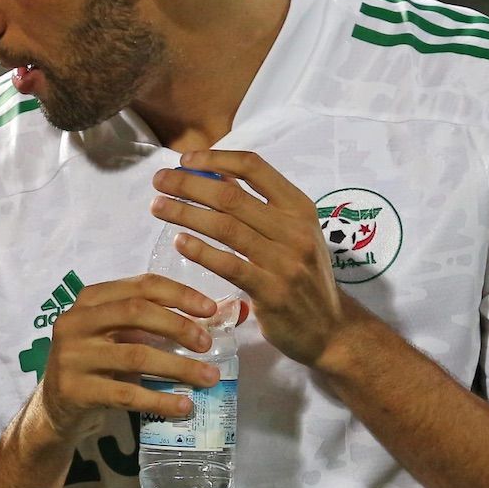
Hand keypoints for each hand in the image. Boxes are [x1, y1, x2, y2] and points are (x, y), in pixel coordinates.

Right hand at [33, 275, 223, 444]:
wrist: (56, 406)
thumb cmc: (98, 363)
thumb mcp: (117, 335)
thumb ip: (154, 323)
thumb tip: (219, 315)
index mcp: (90, 300)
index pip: (140, 286)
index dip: (179, 294)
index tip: (210, 309)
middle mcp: (76, 322)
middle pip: (135, 313)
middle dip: (178, 326)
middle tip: (207, 344)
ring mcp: (72, 356)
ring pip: (135, 356)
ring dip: (179, 367)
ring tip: (208, 377)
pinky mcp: (75, 390)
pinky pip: (126, 395)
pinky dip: (160, 399)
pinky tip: (183, 406)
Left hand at [150, 151, 371, 366]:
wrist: (331, 329)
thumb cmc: (303, 274)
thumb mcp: (291, 233)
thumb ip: (256, 206)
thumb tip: (213, 174)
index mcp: (299, 207)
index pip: (254, 167)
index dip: (216, 158)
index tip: (184, 159)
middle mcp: (295, 230)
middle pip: (232, 197)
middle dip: (189, 184)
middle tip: (158, 181)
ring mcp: (285, 262)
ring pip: (226, 228)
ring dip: (186, 213)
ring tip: (158, 207)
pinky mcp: (272, 292)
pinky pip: (230, 266)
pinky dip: (201, 251)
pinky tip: (178, 242)